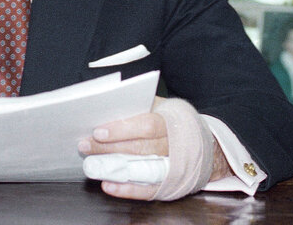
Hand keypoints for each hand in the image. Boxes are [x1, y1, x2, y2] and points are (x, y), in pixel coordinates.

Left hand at [78, 96, 230, 200]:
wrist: (207, 145)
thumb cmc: (175, 121)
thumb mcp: (164, 107)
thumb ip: (142, 106)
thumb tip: (111, 104)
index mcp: (172, 123)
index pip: (146, 126)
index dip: (122, 129)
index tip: (98, 131)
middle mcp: (174, 146)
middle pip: (139, 148)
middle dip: (109, 148)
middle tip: (84, 146)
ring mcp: (173, 167)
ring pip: (141, 168)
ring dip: (114, 168)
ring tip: (92, 166)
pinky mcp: (170, 184)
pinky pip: (147, 189)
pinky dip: (127, 189)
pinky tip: (108, 185)